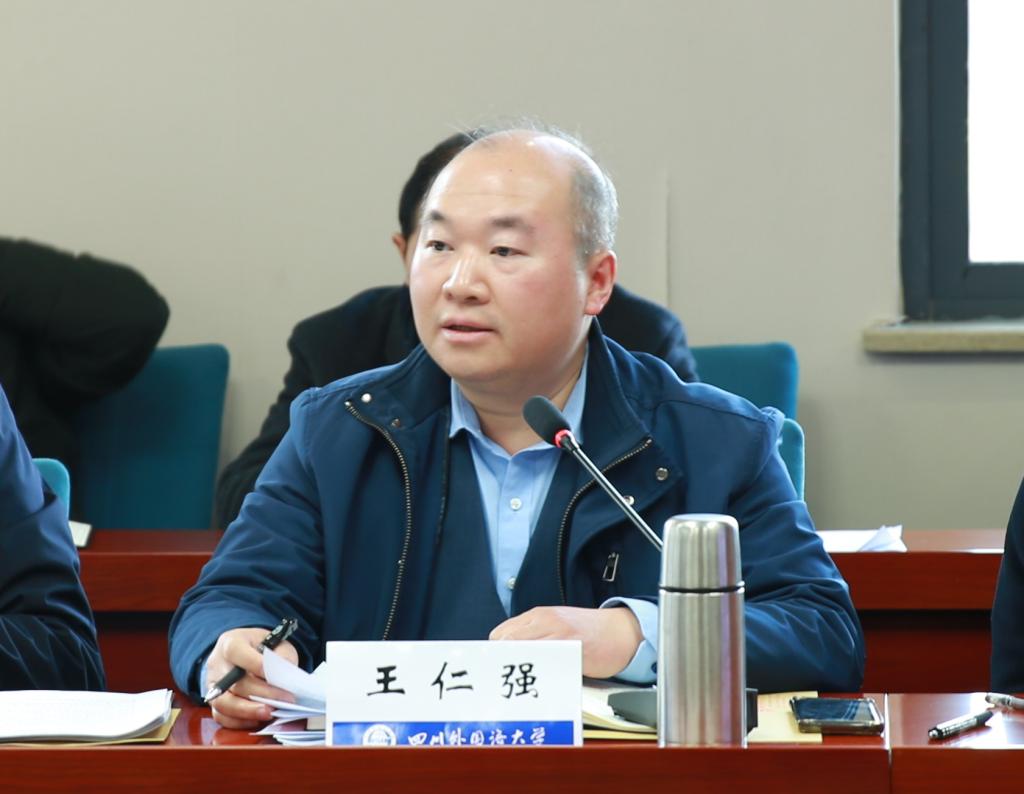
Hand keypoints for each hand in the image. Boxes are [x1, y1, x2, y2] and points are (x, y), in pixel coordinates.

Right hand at [205, 627, 298, 728]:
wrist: (246, 655)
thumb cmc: (262, 649)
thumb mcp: (276, 644)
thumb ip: (282, 657)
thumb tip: (286, 679)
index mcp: (230, 642)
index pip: (236, 651)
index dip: (255, 664)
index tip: (276, 676)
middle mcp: (217, 663)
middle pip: (234, 682)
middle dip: (261, 693)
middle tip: (284, 700)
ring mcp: (212, 685)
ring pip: (223, 702)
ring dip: (248, 711)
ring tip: (270, 713)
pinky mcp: (214, 703)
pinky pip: (221, 716)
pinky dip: (239, 721)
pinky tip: (258, 720)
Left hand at [489, 606, 642, 678]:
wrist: (622, 630)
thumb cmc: (588, 633)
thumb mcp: (557, 626)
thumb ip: (534, 637)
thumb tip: (508, 659)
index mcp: (537, 616)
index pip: (500, 635)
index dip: (495, 655)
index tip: (492, 672)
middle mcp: (543, 620)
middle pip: (506, 643)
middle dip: (500, 664)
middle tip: (501, 684)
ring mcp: (557, 632)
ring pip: (523, 651)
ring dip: (517, 670)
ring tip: (516, 688)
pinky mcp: (572, 646)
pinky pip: (547, 660)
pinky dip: (539, 674)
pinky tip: (540, 685)